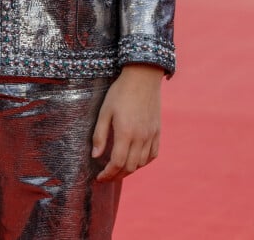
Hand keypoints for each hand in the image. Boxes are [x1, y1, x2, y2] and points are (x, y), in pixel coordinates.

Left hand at [92, 63, 163, 180]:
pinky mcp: (157, 130)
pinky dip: (144, 161)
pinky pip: (153, 154)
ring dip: (130, 170)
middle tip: (107, 175)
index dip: (107, 174)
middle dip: (117, 175)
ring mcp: (151, 135)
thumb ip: (100, 135)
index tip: (99, 177)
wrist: (143, 76)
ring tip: (119, 168)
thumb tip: (95, 156)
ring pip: (142, 163)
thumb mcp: (105, 111)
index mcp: (125, 133)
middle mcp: (140, 137)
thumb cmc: (120, 92)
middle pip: (130, 167)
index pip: (117, 163)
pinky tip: (136, 160)